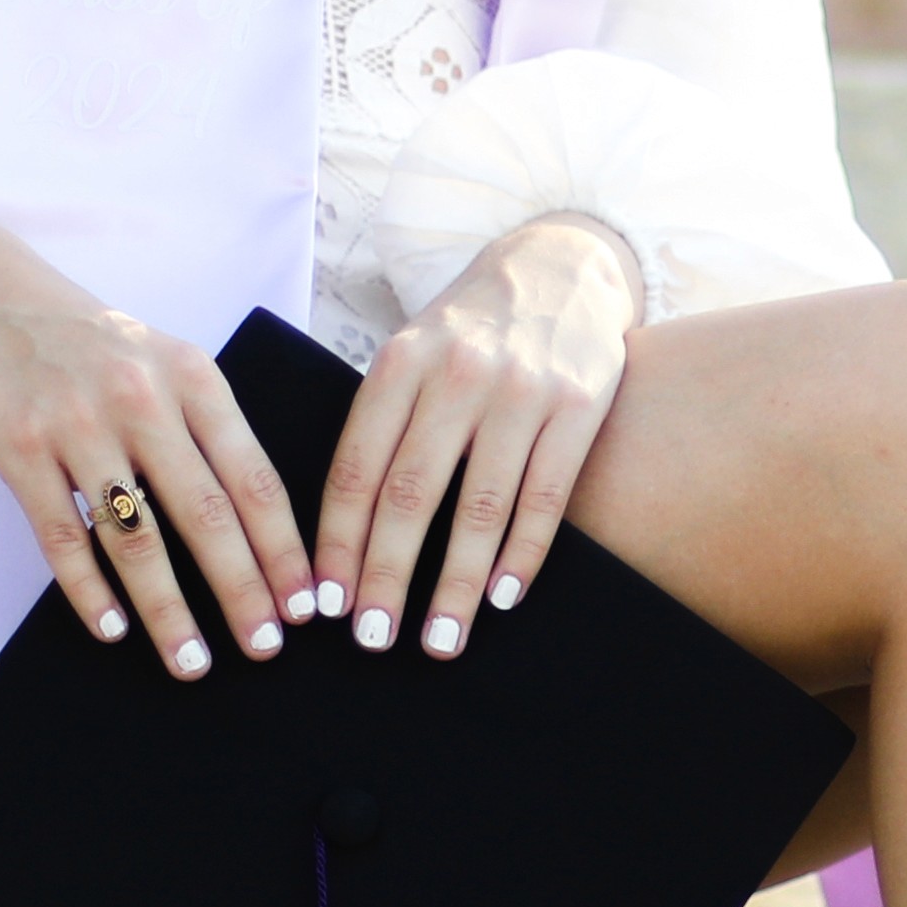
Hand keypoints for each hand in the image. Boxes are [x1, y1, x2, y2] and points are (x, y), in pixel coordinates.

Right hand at [0, 221, 313, 679]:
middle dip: (243, 590)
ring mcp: (78, 427)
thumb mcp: (164, 358)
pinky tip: (113, 631)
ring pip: (136, 538)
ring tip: (191, 661)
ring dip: (168, 609)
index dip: (284, 548)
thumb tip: (258, 517)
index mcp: (193, 378)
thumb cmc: (86, 339)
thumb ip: (207, 424)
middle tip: (267, 647)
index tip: (306, 603)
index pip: (254, 478)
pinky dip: (90, 592)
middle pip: (207, 515)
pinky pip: (63, 537)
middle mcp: (142, 402)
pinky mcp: (20, 450)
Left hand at [316, 214, 645, 655]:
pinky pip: (545, 496)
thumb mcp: (413, 354)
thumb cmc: (471, 330)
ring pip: (480, 506)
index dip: (338, 543)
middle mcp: (458, 374)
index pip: (357, 469)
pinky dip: (522, 553)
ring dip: (458, 585)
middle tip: (372, 641)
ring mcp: (522, 389)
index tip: (327, 605)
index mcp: (400, 363)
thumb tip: (343, 534)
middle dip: (387, 577)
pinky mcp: (580, 405)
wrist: (559, 266)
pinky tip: (503, 597)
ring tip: (442, 639)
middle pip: (410, 495)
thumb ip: (383, 424)